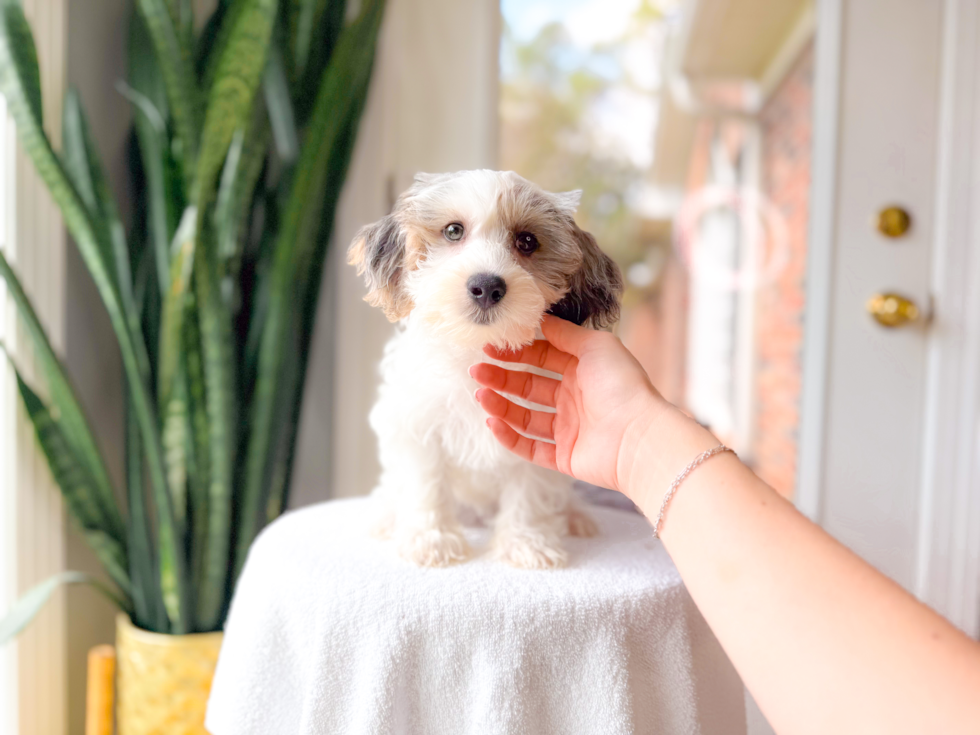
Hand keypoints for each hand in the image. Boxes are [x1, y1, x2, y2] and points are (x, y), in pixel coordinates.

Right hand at [469, 315, 665, 493]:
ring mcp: (569, 429)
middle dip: (502, 377)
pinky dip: (509, 437)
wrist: (638, 437)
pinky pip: (531, 447)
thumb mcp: (595, 345)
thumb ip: (566, 333)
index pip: (542, 358)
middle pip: (529, 386)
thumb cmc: (622, 385)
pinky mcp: (565, 457)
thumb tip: (540, 318)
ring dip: (501, 405)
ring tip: (481, 394)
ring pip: (525, 416)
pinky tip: (492, 422)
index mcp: (583, 370)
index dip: (517, 352)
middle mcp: (575, 398)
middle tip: (477, 370)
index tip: (491, 346)